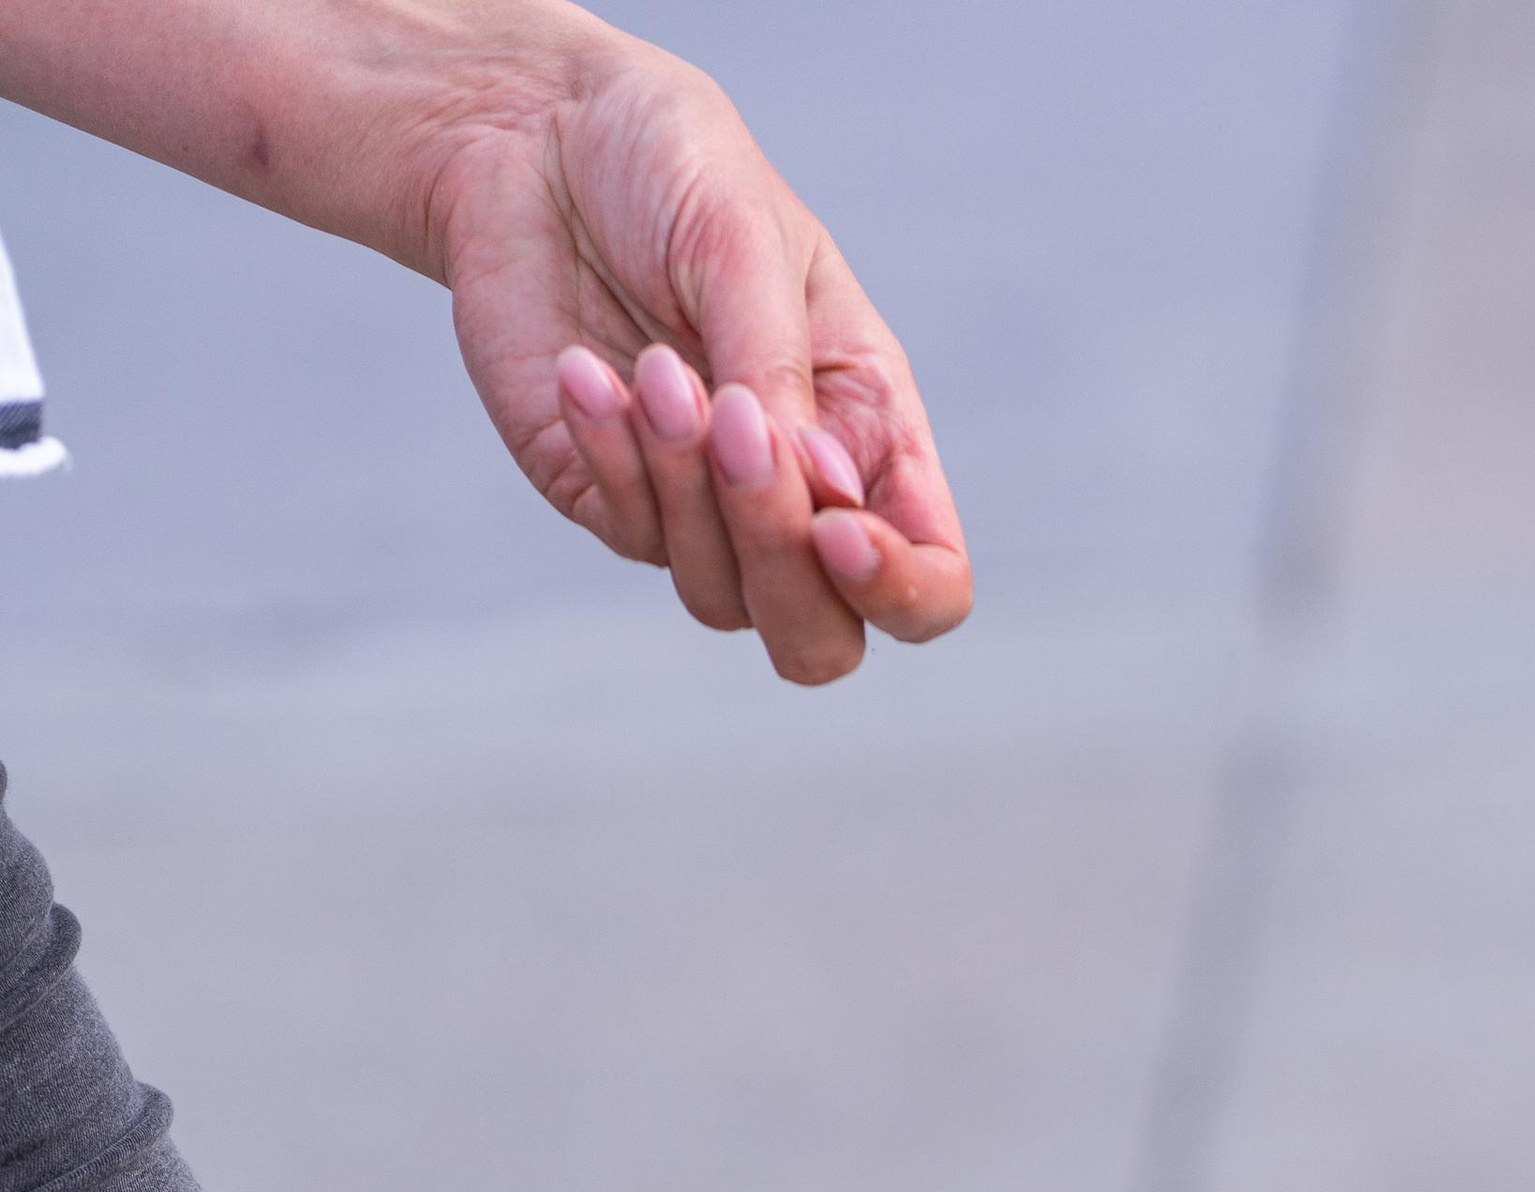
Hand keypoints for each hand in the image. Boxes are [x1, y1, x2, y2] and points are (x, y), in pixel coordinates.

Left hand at [428, 42, 971, 686]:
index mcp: (871, 430)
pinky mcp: (609, 500)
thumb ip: (783, 372)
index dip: (901, 589)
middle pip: (822, 640)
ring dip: (688, 488)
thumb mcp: (746, 239)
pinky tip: (585, 373)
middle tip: (733, 429)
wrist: (529, 133)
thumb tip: (822, 495)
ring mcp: (701, 513)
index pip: (931, 581)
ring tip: (653, 364)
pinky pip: (631, 537)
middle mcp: (798, 494)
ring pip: (722, 601)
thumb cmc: (669, 165)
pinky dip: (614, 460)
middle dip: (782, 560)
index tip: (837, 528)